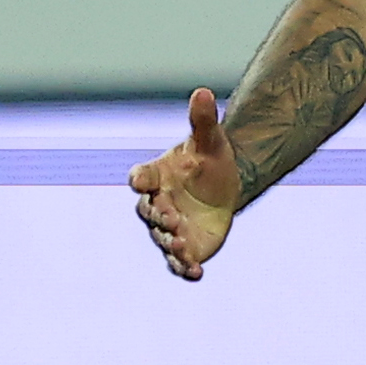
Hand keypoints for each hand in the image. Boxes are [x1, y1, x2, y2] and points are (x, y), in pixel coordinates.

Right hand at [130, 88, 242, 280]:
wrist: (225, 185)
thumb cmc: (209, 160)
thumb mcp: (210, 140)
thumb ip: (202, 120)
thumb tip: (202, 91)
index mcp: (156, 176)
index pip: (140, 178)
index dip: (139, 179)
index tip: (140, 180)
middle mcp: (156, 204)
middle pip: (150, 212)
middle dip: (159, 216)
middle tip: (171, 218)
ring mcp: (169, 228)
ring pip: (163, 239)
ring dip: (171, 244)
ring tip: (182, 245)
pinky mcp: (185, 247)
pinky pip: (179, 262)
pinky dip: (185, 268)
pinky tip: (196, 273)